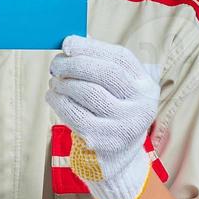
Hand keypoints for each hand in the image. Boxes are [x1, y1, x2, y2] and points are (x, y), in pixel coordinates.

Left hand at [44, 34, 161, 198]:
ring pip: (87, 92)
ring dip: (64, 83)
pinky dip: (59, 102)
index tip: (67, 43)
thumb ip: (98, 64)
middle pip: (105, 73)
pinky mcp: (105, 141)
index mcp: (145, 85)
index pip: (120, 58)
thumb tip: (71, 42)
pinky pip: (75, 115)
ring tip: (54, 82)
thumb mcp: (115, 88)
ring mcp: (125, 125)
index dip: (91, 47)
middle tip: (56, 65)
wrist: (116, 156)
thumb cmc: (111, 112)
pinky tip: (54, 97)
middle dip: (75, 64)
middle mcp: (141, 104)